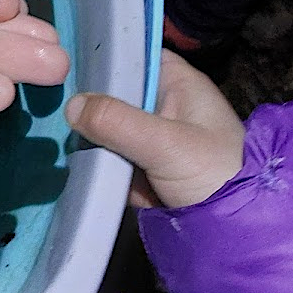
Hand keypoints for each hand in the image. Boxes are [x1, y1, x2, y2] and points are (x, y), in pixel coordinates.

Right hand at [65, 50, 245, 207]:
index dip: (103, 53)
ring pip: (107, 125)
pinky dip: (94, 160)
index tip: (65, 58)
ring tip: (56, 131)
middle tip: (53, 98)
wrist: (238, 239)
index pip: (134, 53)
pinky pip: (109, 155)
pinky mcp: (142, 168)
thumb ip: (117, 121)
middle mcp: (163, 105)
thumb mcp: (166, 144)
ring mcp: (152, 138)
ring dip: (87, 134)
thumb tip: (70, 105)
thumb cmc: (215, 175)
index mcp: (178, 83)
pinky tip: (70, 159)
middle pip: (114, 91)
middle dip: (87, 100)